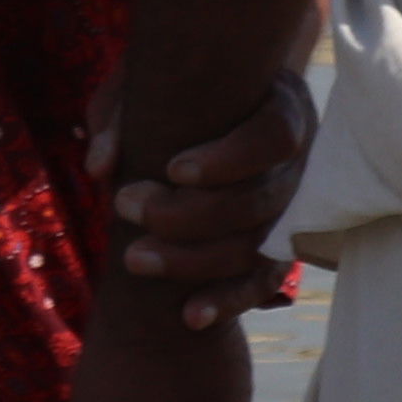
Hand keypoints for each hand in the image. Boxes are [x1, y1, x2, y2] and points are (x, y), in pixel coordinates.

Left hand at [99, 62, 312, 332]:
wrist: (207, 107)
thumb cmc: (175, 87)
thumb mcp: (144, 86)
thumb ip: (120, 115)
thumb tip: (100, 165)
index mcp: (283, 105)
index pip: (274, 137)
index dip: (228, 160)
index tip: (172, 169)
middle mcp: (301, 159)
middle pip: (260, 200)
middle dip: (190, 215)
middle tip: (122, 205)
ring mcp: (295, 207)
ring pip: (257, 247)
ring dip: (194, 261)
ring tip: (133, 258)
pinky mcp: (280, 247)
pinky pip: (263, 282)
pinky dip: (228, 301)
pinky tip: (189, 315)